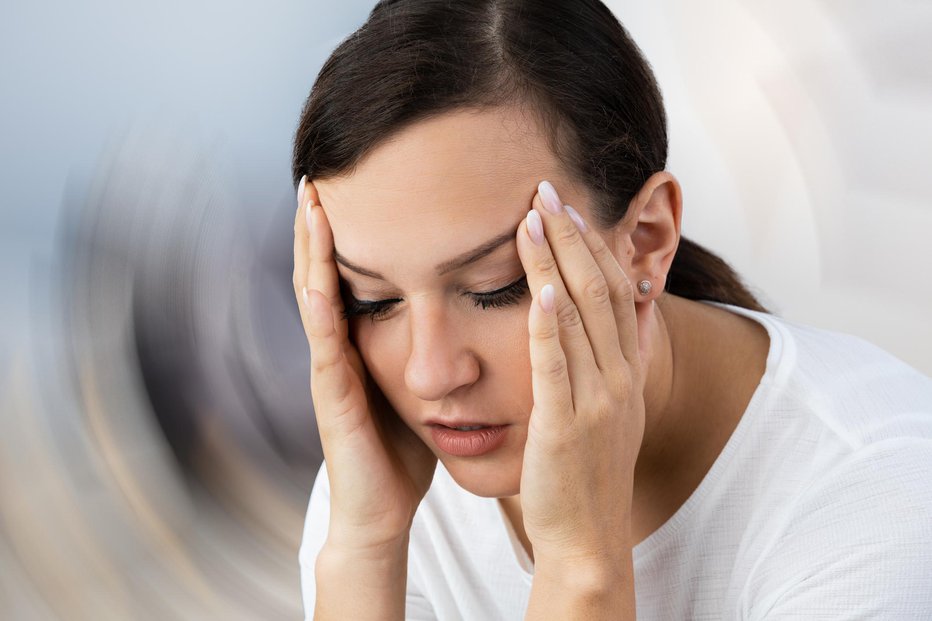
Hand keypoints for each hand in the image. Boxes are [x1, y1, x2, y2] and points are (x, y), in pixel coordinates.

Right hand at [293, 176, 436, 550]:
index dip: (349, 231)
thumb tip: (465, 313)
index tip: (356, 181)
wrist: (380, 511)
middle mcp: (339, 348)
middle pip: (325, 271)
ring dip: (310, 248)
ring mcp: (330, 370)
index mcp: (361, 343)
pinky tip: (318, 273)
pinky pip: (325, 342)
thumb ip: (426, 352)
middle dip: (321, 223)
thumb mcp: (416, 387)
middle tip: (320, 171)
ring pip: (315, 296)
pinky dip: (319, 304)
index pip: (352, 274)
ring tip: (310, 200)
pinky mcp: (332, 396)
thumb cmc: (400, 451)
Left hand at [515, 181, 649, 565]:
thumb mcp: (607, 409)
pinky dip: (550, 325)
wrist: (588, 538)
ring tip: (532, 218)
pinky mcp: (566, 426)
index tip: (567, 206)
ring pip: (580, 316)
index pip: (615, 290)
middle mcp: (620, 378)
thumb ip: (606, 359)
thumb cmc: (586, 471)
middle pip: (600, 289)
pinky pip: (558, 367)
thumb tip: (608, 311)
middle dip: (572, 236)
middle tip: (545, 190)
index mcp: (627, 371)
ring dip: (555, 262)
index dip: (593, 244)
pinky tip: (539, 289)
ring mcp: (598, 401)